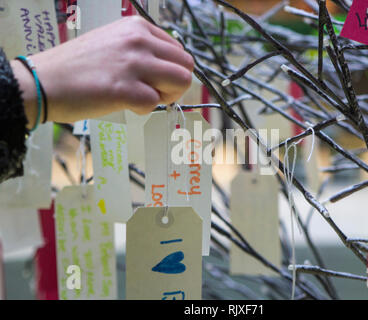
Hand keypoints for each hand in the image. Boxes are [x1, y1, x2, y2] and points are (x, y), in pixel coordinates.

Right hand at [11, 16, 193, 126]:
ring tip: (142, 98)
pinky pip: (155, 102)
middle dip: (175, 85)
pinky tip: (124, 104)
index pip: (179, 51)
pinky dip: (144, 109)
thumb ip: (143, 50)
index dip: (172, 70)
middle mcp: (139, 40)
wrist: (43, 81)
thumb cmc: (78, 66)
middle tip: (154, 93)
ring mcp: (133, 63)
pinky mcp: (125, 89)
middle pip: (186, 66)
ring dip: (166, 96)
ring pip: (181, 82)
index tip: (155, 80)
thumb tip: (168, 67)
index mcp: (137, 27)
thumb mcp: (114, 43)